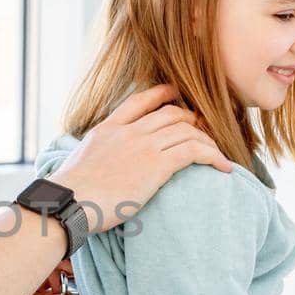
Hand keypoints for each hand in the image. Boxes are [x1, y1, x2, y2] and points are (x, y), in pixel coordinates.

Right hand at [49, 84, 231, 230]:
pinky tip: (223, 166)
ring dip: (206, 140)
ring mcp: (144, 146)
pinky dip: (213, 156)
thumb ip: (97, 154)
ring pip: (186, 131)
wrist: (70, 200)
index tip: (175, 94)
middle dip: (191, 119)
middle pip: (171, 114)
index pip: (140, 101)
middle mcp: (129, 132)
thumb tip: (98, 165)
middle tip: (202, 130)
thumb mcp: (80, 161)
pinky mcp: (157, 165)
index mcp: (108, 128)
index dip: (161, 94)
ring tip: (217, 153)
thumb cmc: (70, 191)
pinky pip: (194, 152)